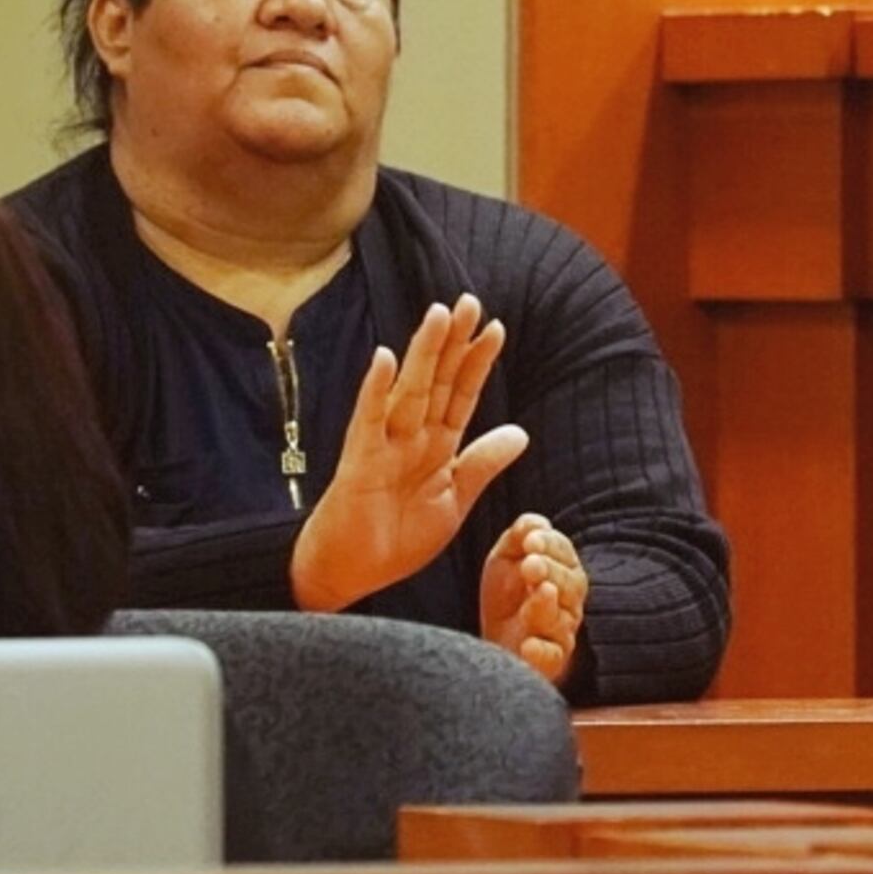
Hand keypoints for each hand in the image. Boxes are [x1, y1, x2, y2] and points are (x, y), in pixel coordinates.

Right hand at [289, 296, 528, 611]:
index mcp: (436, 445)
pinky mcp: (359, 462)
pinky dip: (376, 390)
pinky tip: (385, 359)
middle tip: (468, 301)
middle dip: (452, 342)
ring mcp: (384, 445)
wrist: (350, 572)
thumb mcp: (454, 499)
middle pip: (436, 381)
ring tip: (437, 314)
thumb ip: (483, 463)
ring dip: (423, 353)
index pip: (461, 394)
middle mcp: (411, 437)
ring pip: (409, 391)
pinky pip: (369, 421)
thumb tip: (521, 433)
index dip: (477, 362)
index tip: (495, 328)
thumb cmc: (396, 537)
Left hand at [481, 513, 587, 684]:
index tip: (531, 540)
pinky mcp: (548, 662)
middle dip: (552, 571)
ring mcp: (560, 633)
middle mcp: (568, 602)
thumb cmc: (507, 596)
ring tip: (537, 593)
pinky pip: (552, 658)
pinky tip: (529, 645)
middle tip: (531, 565)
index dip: (552, 545)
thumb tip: (535, 522)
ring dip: (547, 606)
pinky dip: (541, 653)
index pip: (565, 554)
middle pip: (571, 585)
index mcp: (562, 572)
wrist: (494, 643)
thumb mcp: (506, 558)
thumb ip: (520, 536)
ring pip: (562, 620)